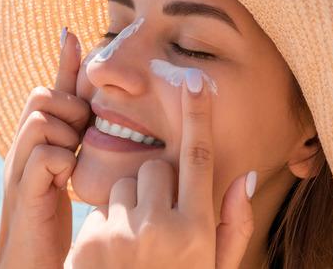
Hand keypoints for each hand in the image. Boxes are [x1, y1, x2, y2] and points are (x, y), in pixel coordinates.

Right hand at [0, 29, 89, 268]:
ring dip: (65, 132)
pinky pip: (43, 155)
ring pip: (40, 119)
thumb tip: (96, 118)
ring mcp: (18, 170)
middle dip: (68, 106)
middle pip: (41, 96)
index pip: (49, 91)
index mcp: (36, 144)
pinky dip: (60, 161)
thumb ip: (79, 145)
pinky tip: (67, 179)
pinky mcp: (23, 193)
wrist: (30, 266)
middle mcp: (22, 150)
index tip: (73, 32)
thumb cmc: (53, 222)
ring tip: (73, 157)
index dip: (63, 63)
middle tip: (80, 135)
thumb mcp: (69, 176)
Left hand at [70, 69, 254, 268]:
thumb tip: (244, 174)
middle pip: (154, 169)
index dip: (198, 116)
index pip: (199, 159)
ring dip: (130, 206)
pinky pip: (100, 210)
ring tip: (135, 247)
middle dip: (156, 186)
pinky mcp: (88, 242)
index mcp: (197, 232)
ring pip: (124, 186)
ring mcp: (121, 235)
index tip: (194, 81)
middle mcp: (160, 228)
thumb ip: (234, 225)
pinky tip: (113, 260)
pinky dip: (107, 227)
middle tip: (158, 225)